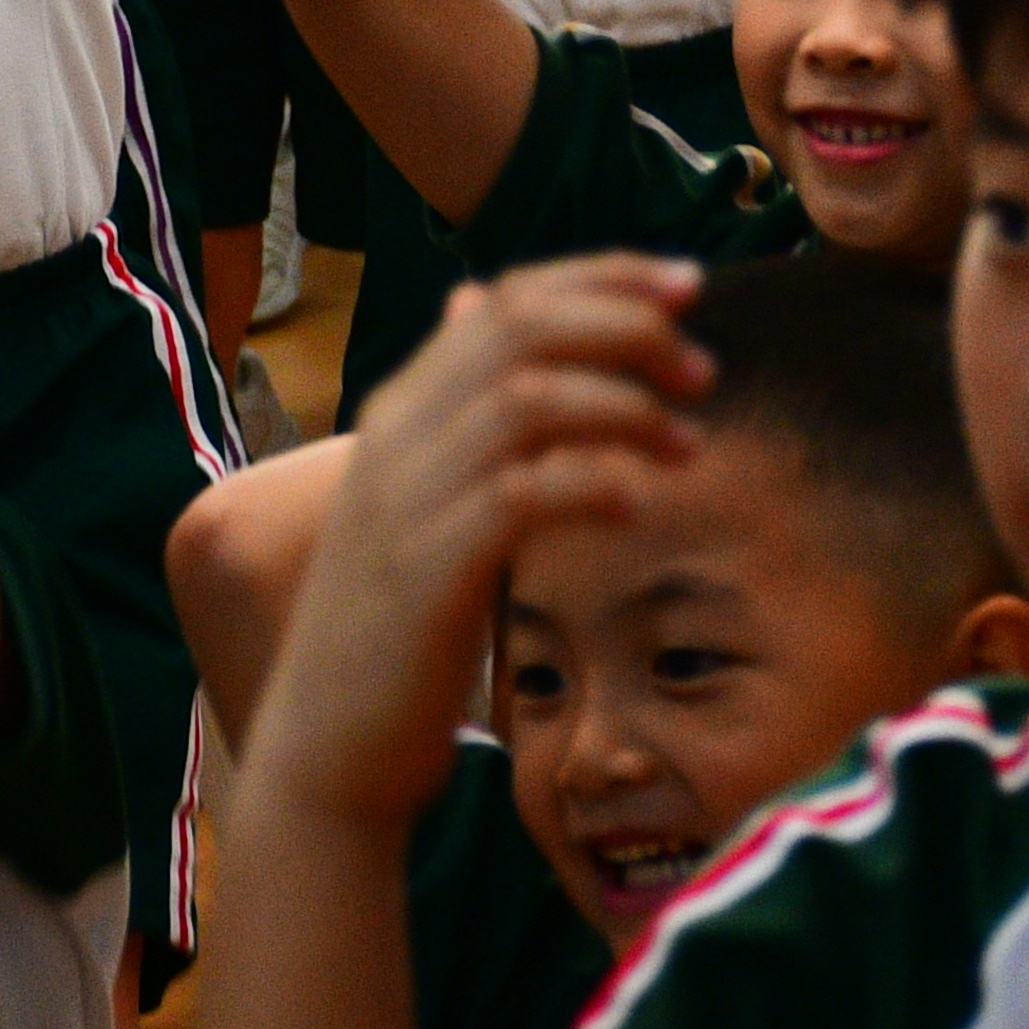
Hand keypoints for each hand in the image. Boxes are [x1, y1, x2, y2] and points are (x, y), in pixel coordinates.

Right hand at [250, 255, 714, 831]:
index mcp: (402, 407)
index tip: (688, 284)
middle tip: (702, 367)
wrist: (326, 750)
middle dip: (627, 328)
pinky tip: (637, 506)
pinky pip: (522, 495)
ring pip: (527, 400)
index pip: (505, 299)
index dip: (603, 278)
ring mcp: (407, 501)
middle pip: (521, 330)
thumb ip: (457, 408)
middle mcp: (398, 436)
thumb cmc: (397, 627)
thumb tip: (473, 301)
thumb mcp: (422, 497)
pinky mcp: (428, 572)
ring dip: (625, 407)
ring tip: (687, 444)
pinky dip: (592, 484)